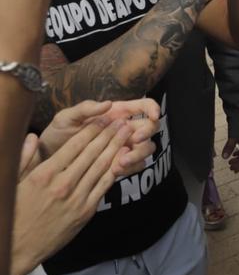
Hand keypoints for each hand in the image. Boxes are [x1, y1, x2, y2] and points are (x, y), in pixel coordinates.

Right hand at [10, 121, 131, 274]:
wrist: (18, 247)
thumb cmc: (15, 212)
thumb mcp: (13, 183)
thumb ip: (23, 158)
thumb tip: (30, 136)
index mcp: (44, 174)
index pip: (74, 146)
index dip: (92, 129)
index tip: (103, 118)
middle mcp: (63, 184)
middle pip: (92, 153)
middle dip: (110, 134)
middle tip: (123, 121)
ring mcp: (77, 198)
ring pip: (102, 167)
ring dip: (117, 148)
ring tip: (128, 134)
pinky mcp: (86, 211)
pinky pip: (104, 186)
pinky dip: (116, 170)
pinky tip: (124, 158)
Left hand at [38, 99, 159, 177]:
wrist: (49, 157)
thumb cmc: (58, 133)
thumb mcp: (66, 117)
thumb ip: (85, 109)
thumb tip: (108, 104)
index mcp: (117, 112)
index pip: (144, 106)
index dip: (153, 108)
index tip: (154, 116)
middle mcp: (125, 128)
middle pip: (150, 128)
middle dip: (146, 135)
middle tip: (133, 141)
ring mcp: (124, 146)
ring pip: (146, 148)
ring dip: (138, 154)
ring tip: (120, 162)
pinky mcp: (120, 163)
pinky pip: (136, 165)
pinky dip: (131, 168)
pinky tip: (116, 170)